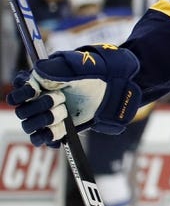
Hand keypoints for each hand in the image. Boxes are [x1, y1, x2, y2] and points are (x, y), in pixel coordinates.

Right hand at [6, 45, 141, 145]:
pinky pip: (43, 139)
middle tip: (60, 99)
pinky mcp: (59, 129)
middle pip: (22, 112)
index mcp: (39, 83)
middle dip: (40, 107)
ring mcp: (48, 116)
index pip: (18, 92)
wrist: (114, 87)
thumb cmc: (95, 73)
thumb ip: (54, 69)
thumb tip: (35, 74)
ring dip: (45, 121)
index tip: (34, 91)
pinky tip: (61, 130)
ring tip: (64, 112)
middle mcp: (40, 100)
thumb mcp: (75, 66)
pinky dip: (49, 137)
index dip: (22, 93)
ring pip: (30, 127)